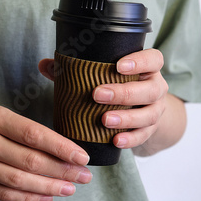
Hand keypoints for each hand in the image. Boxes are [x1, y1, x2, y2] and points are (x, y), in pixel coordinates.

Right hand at [0, 104, 91, 200]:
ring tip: (70, 188)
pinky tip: (46, 196)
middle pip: (29, 160)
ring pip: (18, 180)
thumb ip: (19, 128)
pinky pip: (3, 193)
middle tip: (84, 176)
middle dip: (62, 170)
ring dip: (49, 187)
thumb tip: (57, 146)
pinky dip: (27, 197)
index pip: (33, 134)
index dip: (61, 147)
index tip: (82, 156)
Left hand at [39, 49, 167, 149]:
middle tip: (97, 94)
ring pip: (149, 114)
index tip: (118, 66)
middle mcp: (156, 88)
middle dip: (123, 92)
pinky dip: (131, 139)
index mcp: (147, 68)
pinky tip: (116, 141)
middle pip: (150, 89)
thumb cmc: (117, 85)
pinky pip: (144, 136)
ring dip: (127, 118)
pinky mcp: (151, 130)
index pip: (154, 59)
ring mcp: (156, 110)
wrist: (142, 110)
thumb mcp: (104, 75)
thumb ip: (75, 69)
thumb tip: (44, 64)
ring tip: (104, 120)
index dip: (140, 61)